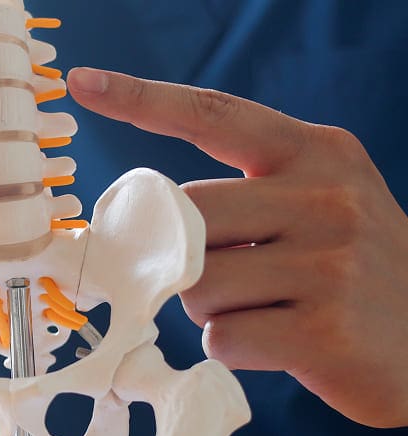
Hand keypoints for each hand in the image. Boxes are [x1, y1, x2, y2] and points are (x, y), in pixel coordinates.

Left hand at [68, 67, 407, 427]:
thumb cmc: (353, 275)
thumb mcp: (321, 208)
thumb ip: (246, 199)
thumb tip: (149, 224)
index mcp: (319, 155)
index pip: (216, 115)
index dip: (144, 100)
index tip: (84, 82)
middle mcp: (329, 198)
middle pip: (186, 217)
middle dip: (184, 257)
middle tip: (233, 279)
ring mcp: (331, 265)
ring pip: (197, 285)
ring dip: (210, 310)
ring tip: (268, 311)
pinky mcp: (324, 332)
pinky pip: (223, 339)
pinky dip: (236, 350)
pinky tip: (284, 344)